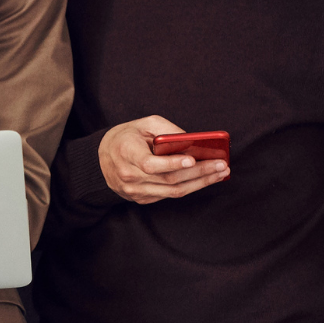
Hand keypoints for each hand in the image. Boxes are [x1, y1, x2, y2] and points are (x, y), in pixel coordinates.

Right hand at [99, 116, 229, 203]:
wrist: (102, 159)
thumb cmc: (127, 137)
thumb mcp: (143, 124)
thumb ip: (166, 130)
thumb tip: (193, 141)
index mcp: (126, 154)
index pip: (150, 164)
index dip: (172, 164)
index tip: (193, 159)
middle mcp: (129, 177)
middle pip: (169, 180)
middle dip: (199, 172)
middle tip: (221, 164)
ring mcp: (135, 191)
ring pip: (173, 191)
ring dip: (201, 183)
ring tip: (220, 173)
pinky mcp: (143, 199)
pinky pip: (170, 195)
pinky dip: (191, 187)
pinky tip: (206, 179)